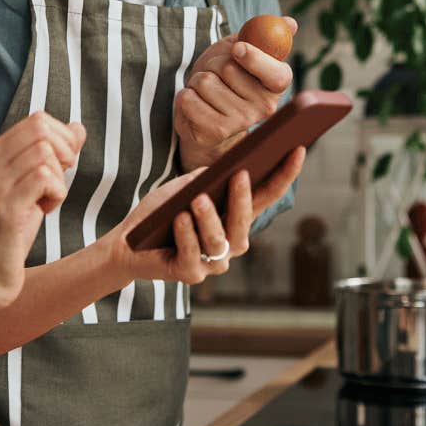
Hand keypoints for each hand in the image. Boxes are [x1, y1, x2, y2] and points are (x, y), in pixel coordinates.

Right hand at [0, 112, 85, 317]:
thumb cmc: (9, 234)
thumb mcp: (32, 189)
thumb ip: (53, 157)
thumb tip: (78, 128)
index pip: (37, 120)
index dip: (62, 139)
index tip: (61, 168)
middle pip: (41, 129)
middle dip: (64, 152)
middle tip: (58, 182)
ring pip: (44, 152)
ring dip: (58, 178)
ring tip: (46, 200)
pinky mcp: (4, 207)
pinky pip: (44, 177)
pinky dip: (56, 193)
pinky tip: (45, 210)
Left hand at [101, 147, 306, 286]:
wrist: (128, 243)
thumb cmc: (160, 213)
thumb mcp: (183, 187)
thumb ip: (205, 178)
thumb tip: (225, 166)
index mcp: (235, 218)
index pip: (266, 196)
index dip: (284, 175)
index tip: (298, 150)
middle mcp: (230, 243)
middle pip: (244, 222)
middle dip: (242, 199)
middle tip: (239, 175)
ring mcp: (213, 263)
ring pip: (219, 240)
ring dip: (208, 219)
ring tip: (197, 200)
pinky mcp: (190, 275)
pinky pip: (192, 254)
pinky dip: (185, 235)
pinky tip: (180, 218)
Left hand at [174, 20, 295, 169]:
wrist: (206, 112)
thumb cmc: (226, 76)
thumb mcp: (242, 50)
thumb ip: (262, 35)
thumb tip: (290, 22)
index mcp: (276, 84)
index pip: (276, 74)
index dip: (256, 59)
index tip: (238, 49)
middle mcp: (264, 107)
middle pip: (228, 68)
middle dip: (213, 63)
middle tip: (216, 73)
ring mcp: (240, 122)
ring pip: (205, 82)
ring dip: (196, 79)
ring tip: (205, 90)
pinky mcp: (215, 132)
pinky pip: (189, 99)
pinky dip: (185, 95)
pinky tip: (196, 102)